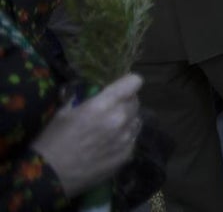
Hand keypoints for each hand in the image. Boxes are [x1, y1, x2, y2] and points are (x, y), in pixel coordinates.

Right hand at [32, 73, 142, 198]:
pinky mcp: (127, 155)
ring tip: (111, 127)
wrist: (49, 177)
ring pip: (136, 120)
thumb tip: (90, 91)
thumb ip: (82, 98)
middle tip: (110, 109)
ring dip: (127, 120)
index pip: (134, 82)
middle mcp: (120, 119)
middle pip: (135, 101)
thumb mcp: (63, 112)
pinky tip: (110, 144)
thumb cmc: (52, 141)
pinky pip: (133, 139)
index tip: (120, 87)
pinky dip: (125, 138)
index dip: (127, 83)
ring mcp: (125, 139)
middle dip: (125, 102)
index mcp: (103, 105)